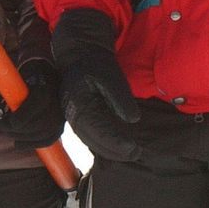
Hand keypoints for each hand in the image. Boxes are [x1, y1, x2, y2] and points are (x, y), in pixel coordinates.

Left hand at [0, 60, 64, 148]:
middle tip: (1, 128)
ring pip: (38, 136)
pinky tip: (17, 144)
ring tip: (9, 134)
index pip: (21, 119)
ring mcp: (60, 119)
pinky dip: (32, 144)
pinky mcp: (61, 126)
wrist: (53, 77)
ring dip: (20, 138)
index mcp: (41, 95)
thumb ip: (12, 98)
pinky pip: (47, 140)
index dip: (7, 124)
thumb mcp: (22, 82)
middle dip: (12, 131)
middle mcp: (54, 108)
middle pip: (29, 129)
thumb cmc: (33, 78)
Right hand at [51, 9, 141, 162]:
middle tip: (135, 154)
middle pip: (94, 141)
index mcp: (81, 104)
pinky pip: (89, 135)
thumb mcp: (112, 77)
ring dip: (109, 150)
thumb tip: (133, 120)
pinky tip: (115, 145)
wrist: (79, 53)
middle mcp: (73, 113)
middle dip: (115, 151)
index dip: (117, 143)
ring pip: (90, 140)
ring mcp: (72, 115)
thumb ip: (121, 99)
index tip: (134, 149)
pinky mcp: (76, 115)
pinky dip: (102, 143)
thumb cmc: (96, 63)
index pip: (100, 131)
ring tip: (128, 153)